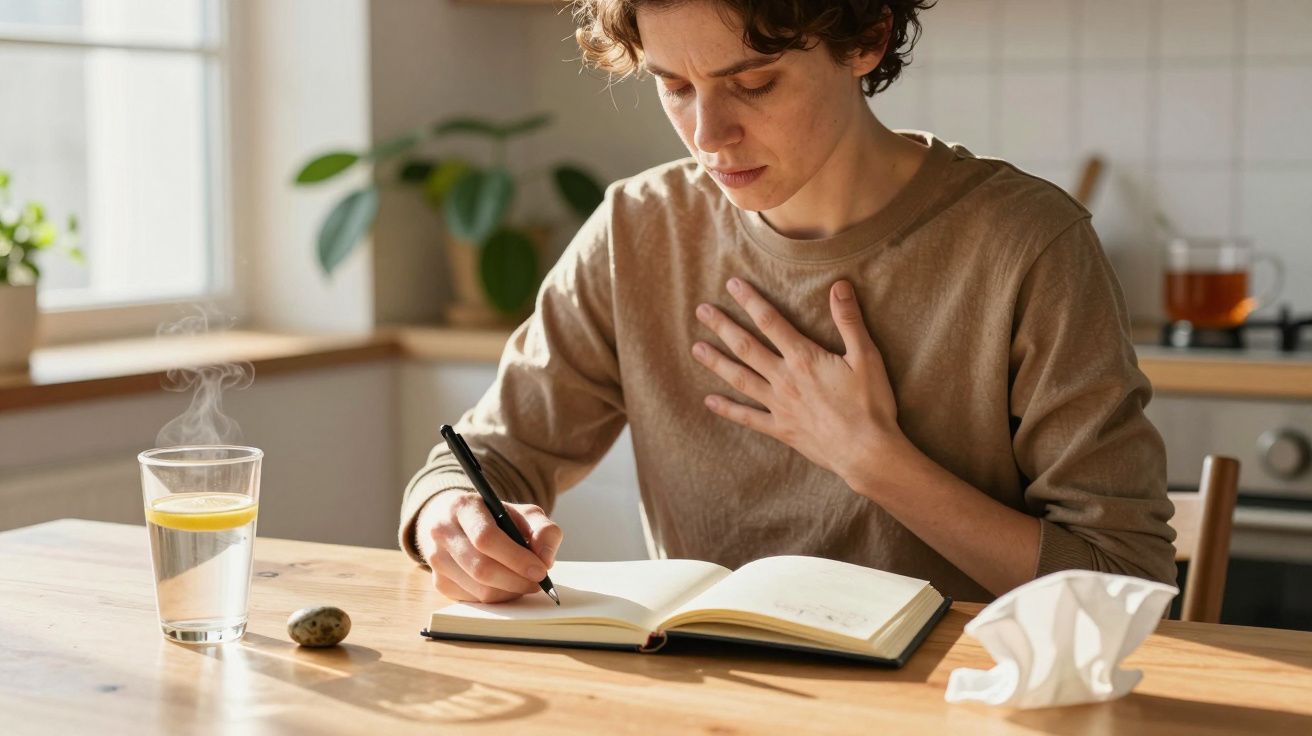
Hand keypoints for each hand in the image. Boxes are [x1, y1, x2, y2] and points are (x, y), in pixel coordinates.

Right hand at [416, 491, 561, 602]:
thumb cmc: (495, 518)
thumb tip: (545, 559)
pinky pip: (473, 599)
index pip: (486, 537)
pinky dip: (497, 598)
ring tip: (524, 582)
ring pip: (479, 589)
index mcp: (463, 507)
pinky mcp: (439, 582)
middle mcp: (443, 532)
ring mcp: (436, 559)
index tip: (540, 570)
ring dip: (509, 591)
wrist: (458, 522)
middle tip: (538, 583)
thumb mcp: (523, 513)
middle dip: (516, 580)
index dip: (516, 558)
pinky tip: (507, 585)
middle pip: (481, 568)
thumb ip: (543, 530)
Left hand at [691, 277, 905, 494]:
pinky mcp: (781, 429)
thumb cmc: (870, 404)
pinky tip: (709, 401)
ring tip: (696, 348)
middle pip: (747, 348)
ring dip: (717, 362)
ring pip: (741, 379)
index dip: (750, 301)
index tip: (732, 285)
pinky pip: (748, 418)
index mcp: (804, 359)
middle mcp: (784, 379)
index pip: (770, 322)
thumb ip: (849, 321)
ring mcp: (779, 406)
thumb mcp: (866, 357)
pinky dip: (728, 409)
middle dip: (723, 327)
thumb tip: (839, 286)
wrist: (867, 452)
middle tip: (702, 311)